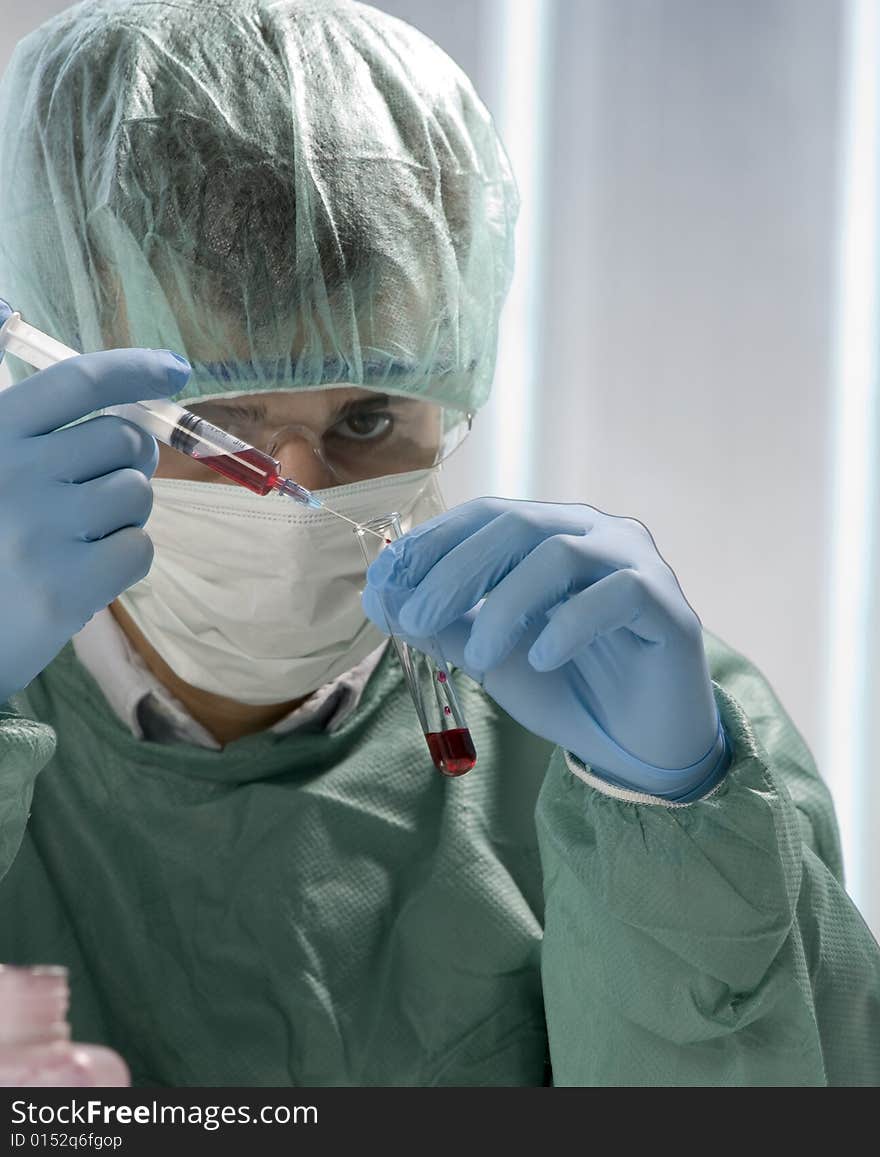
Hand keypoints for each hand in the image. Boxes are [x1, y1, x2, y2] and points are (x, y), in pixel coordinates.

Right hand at [0, 345, 188, 702]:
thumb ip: (12, 415)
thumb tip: (29, 334)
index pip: (79, 382)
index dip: (136, 369)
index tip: (174, 371)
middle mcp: (14, 473)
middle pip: (123, 438)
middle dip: (132, 458)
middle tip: (107, 482)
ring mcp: (40, 532)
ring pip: (137, 493)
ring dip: (123, 513)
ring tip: (80, 535)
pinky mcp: (64, 589)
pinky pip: (139, 548)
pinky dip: (124, 558)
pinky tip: (86, 570)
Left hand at [364, 497, 726, 796]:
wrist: (637, 748)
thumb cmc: (566, 689)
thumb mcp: (492, 657)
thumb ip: (446, 625)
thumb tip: (382, 597)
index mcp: (552, 534)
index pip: (486, 516)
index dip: (433, 542)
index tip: (387, 582)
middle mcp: (595, 535)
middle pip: (517, 526)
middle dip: (456, 570)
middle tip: (416, 617)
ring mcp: (637, 565)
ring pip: (560, 554)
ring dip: (505, 604)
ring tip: (479, 657)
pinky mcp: (669, 607)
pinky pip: (617, 594)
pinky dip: (569, 624)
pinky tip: (541, 659)